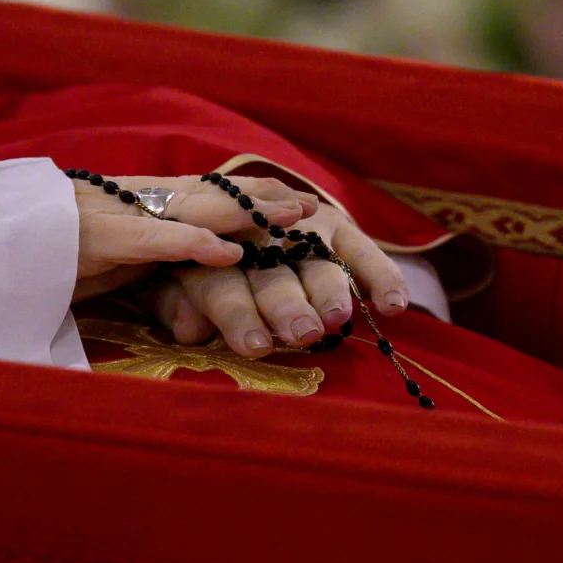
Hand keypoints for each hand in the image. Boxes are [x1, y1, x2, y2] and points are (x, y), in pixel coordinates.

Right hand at [71, 174, 318, 300]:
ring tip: (293, 220)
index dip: (252, 198)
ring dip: (247, 215)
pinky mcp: (99, 240)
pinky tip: (229, 254)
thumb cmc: (41, 256)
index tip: (297, 204)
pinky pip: (155, 239)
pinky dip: (194, 245)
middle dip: (264, 201)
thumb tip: (189, 282)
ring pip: (195, 209)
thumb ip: (145, 262)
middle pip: (212, 196)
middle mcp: (135, 203)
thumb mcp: (105, 258)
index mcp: (138, 206)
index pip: (206, 195)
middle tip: (314, 208)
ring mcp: (120, 217)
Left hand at [141, 202, 408, 357]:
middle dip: (287, 303)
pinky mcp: (334, 225)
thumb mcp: (167, 287)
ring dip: (328, 290)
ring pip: (314, 261)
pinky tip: (394, 305)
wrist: (228, 216)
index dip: (237, 313)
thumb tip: (189, 328)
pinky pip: (361, 250)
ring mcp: (298, 227)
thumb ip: (175, 306)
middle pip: (271, 273)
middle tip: (302, 332)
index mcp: (208, 253)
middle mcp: (256, 237)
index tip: (255, 346)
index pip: (221, 282)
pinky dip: (380, 275)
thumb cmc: (191, 270)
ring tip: (338, 318)